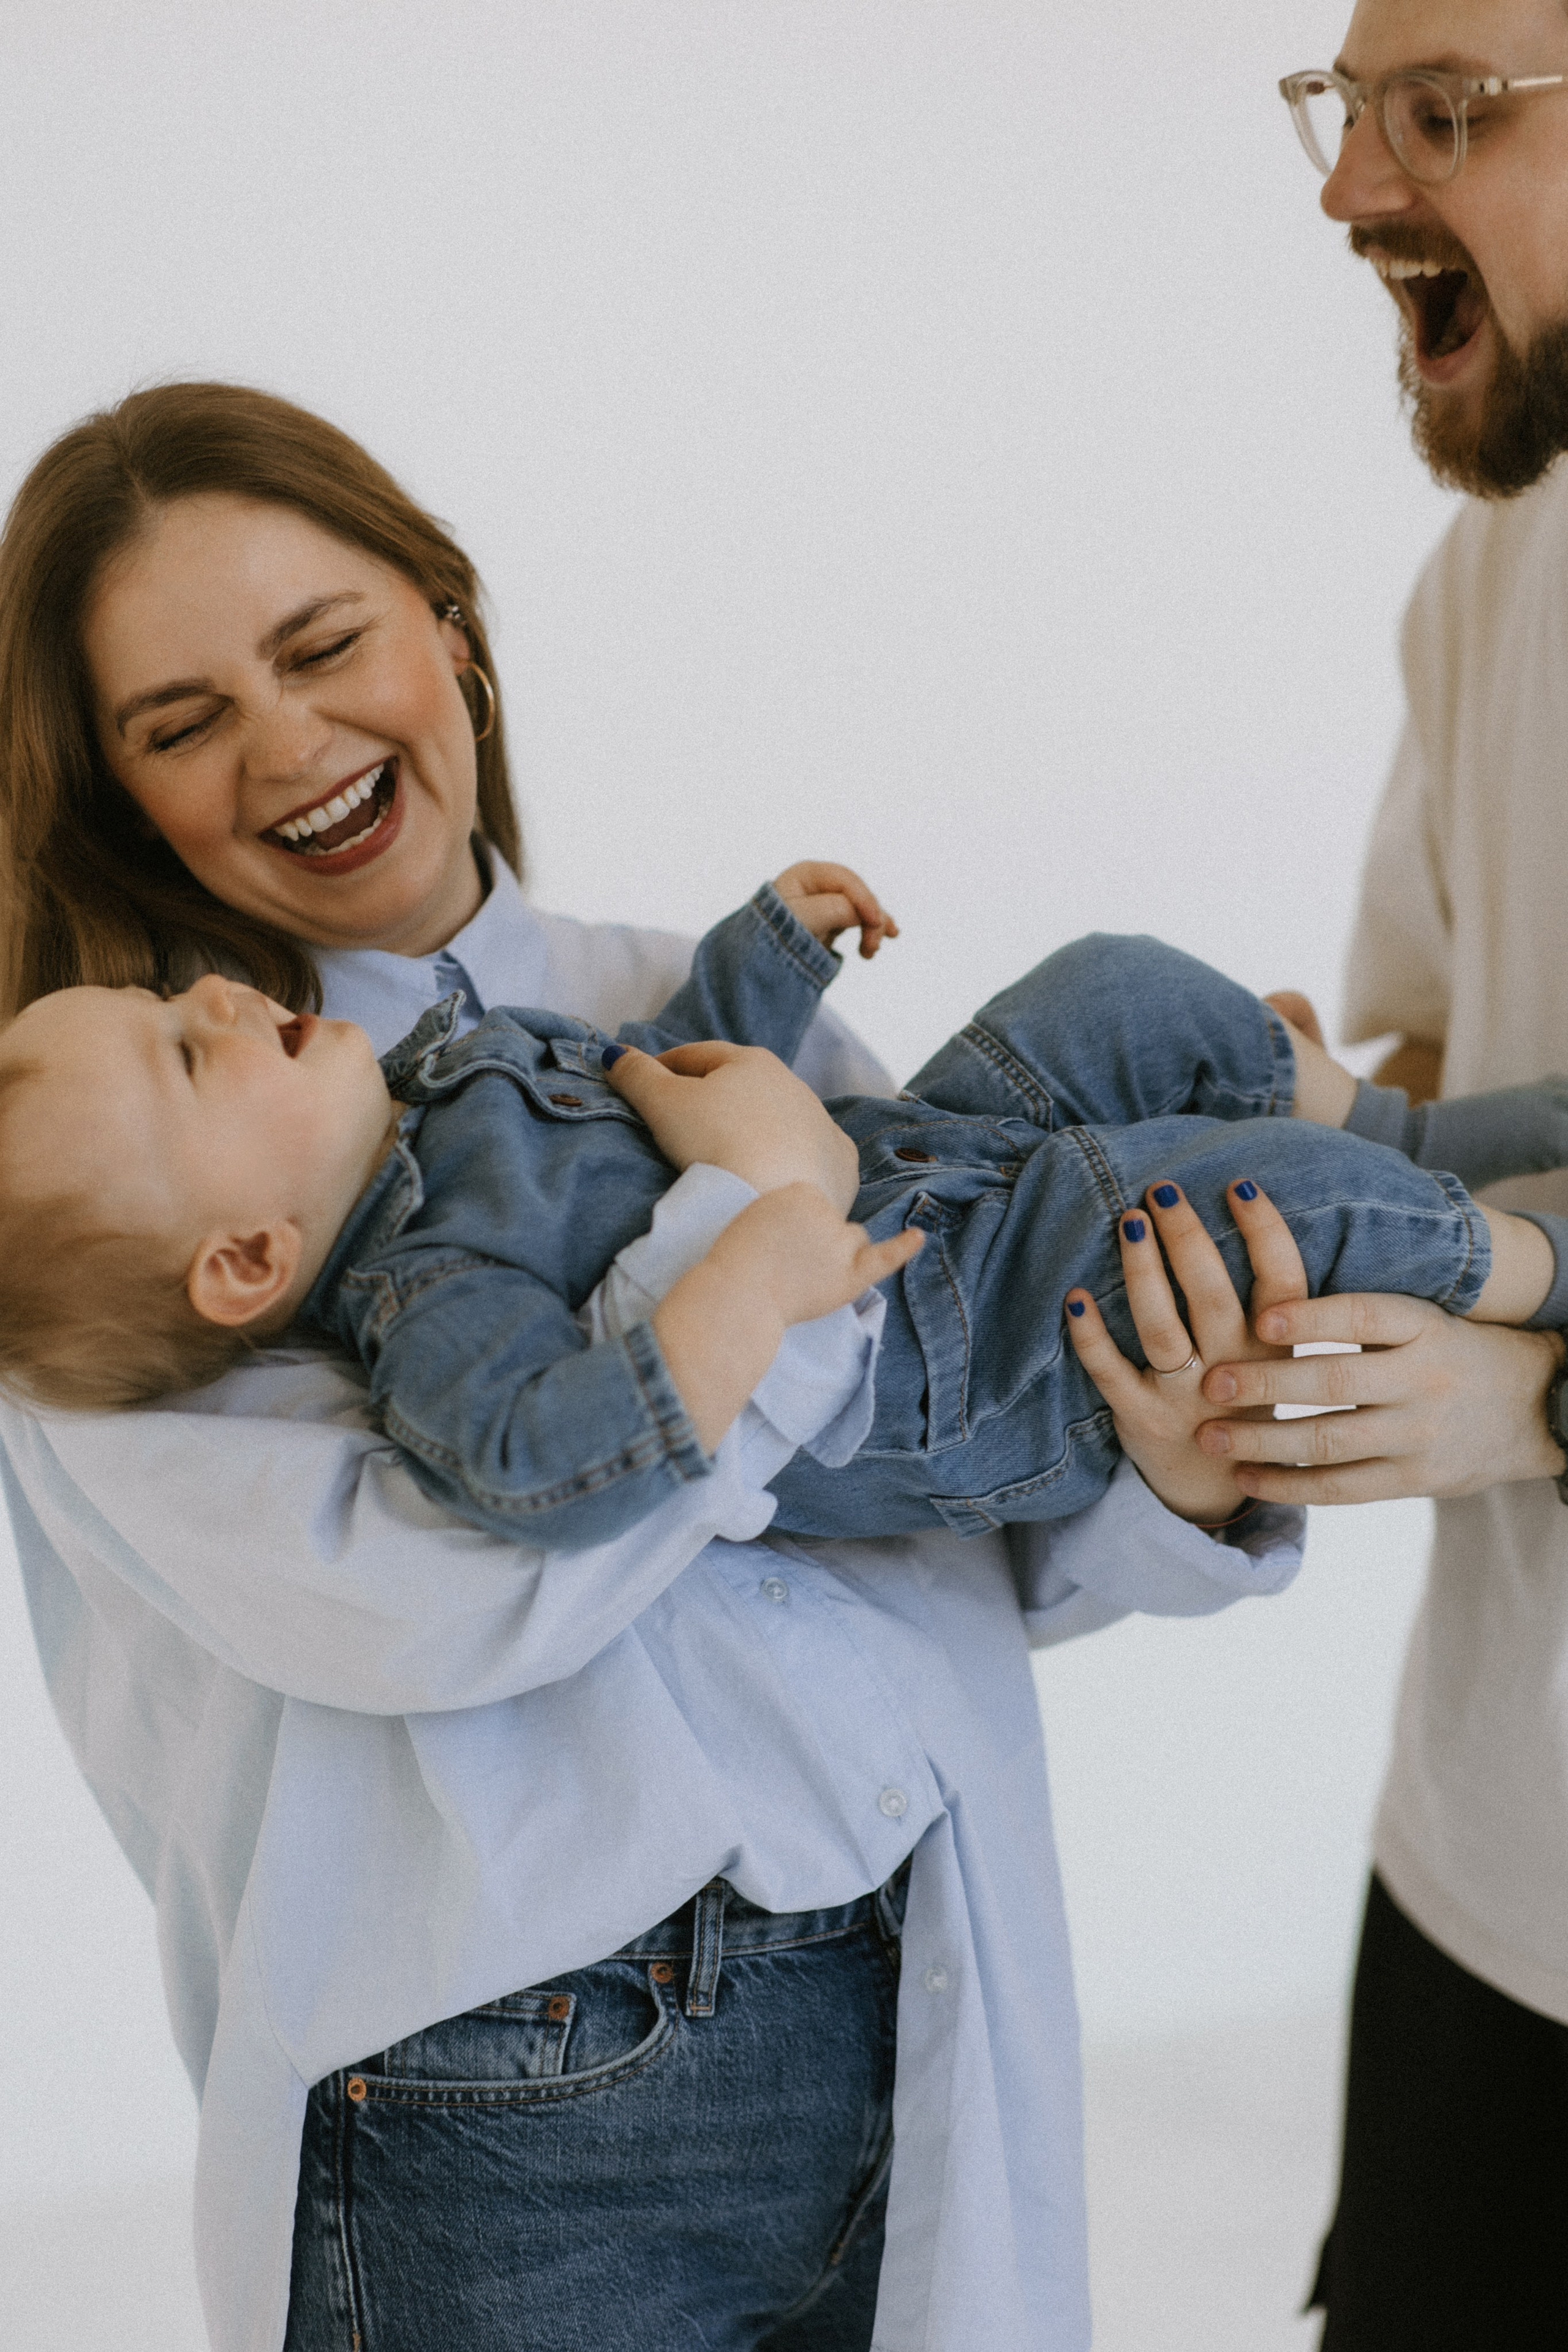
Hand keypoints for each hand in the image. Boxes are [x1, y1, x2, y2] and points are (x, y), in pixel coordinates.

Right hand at [605, 1038, 861, 1210]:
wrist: (776, 1203)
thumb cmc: (715, 1144)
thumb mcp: (663, 1104)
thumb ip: (636, 1075)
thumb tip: (615, 1055)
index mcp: (753, 1062)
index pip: (700, 1055)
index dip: (668, 1065)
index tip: (648, 1080)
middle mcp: (796, 1086)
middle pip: (744, 1085)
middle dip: (715, 1095)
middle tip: (684, 1116)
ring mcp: (822, 1126)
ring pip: (781, 1119)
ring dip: (755, 1128)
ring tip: (727, 1152)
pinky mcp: (840, 1166)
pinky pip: (808, 1156)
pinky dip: (790, 1161)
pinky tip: (775, 1175)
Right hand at [706, 1183, 922, 1330]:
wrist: (736, 1298)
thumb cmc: (737, 1260)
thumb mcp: (757, 1214)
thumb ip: (792, 1211)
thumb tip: (825, 1224)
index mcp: (800, 1190)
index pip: (814, 1204)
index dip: (797, 1227)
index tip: (775, 1243)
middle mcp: (825, 1212)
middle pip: (836, 1222)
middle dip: (818, 1241)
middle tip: (785, 1265)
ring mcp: (840, 1243)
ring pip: (855, 1240)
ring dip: (840, 1253)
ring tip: (805, 1275)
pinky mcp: (850, 1275)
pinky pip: (887, 1256)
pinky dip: (905, 1246)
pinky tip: (920, 1236)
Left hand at [773, 861, 898, 958]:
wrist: (755, 960)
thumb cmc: (772, 934)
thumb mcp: (801, 919)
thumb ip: (834, 909)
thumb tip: (861, 914)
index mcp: (807, 875)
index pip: (845, 881)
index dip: (865, 900)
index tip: (875, 923)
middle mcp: (818, 885)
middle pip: (857, 895)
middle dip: (871, 918)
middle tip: (872, 946)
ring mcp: (825, 902)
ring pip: (861, 909)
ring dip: (874, 927)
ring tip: (872, 950)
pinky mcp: (830, 920)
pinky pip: (858, 921)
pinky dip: (870, 930)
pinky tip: (882, 940)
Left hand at [1065, 1177, 1306, 1524]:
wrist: (1217, 1482)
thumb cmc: (1242, 1392)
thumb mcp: (1271, 1351)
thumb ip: (1267, 1298)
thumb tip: (1242, 1199)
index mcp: (1274, 1347)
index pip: (1282, 1284)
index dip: (1265, 1232)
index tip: (1237, 1185)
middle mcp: (1233, 1370)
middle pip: (1212, 1296)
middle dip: (1187, 1239)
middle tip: (1163, 1191)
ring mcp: (1185, 1397)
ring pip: (1161, 1327)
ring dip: (1142, 1271)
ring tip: (1129, 1221)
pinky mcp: (1141, 1417)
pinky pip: (1110, 1372)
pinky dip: (1090, 1335)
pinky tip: (1075, 1296)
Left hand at [1198, 1293, 1566, 1503]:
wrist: (1533, 1408)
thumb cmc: (1451, 1352)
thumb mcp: (1420, 1320)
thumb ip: (1358, 1317)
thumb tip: (1264, 1297)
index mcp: (1422, 1326)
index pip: (1363, 1315)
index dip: (1311, 1315)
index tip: (1261, 1317)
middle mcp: (1422, 1379)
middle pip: (1335, 1381)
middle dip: (1266, 1384)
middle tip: (1212, 1383)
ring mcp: (1419, 1435)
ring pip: (1329, 1441)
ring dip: (1262, 1442)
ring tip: (1209, 1436)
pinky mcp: (1414, 1481)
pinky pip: (1341, 1489)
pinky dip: (1289, 1486)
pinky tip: (1245, 1479)